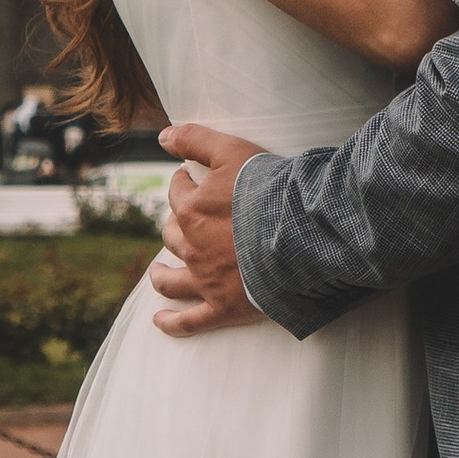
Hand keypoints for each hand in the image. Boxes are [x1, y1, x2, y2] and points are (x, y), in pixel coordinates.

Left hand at [151, 122, 266, 333]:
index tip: (189, 180)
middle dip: (174, 226)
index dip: (183, 184)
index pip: (178, 193)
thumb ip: (195, 138)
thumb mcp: (232, 151)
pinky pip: (190, 320)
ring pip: (172, 279)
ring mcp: (206, 280)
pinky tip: (159, 322)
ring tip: (159, 273)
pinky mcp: (223, 307)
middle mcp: (193, 246)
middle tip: (183, 223)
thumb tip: (162, 135)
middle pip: (172, 235)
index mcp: (192, 210)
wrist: (300, 236)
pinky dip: (172, 322)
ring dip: (162, 275)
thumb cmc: (269, 191)